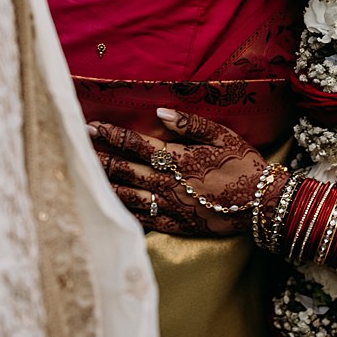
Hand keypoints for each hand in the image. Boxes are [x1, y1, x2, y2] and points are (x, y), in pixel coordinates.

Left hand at [87, 108, 270, 236]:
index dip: (110, 135)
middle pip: (123, 169)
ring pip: (126, 195)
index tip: (90, 127)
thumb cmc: (243, 165)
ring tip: (82, 175)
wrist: (262, 205)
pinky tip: (107, 206)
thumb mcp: (222, 135)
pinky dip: (122, 211)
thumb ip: (189, 123)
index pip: (135, 144)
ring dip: (103, 184)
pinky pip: (141, 219)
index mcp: (177, 158)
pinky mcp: (174, 225)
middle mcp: (167, 183)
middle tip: (75, 147)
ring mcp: (169, 206)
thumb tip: (159, 111)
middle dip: (97, 157)